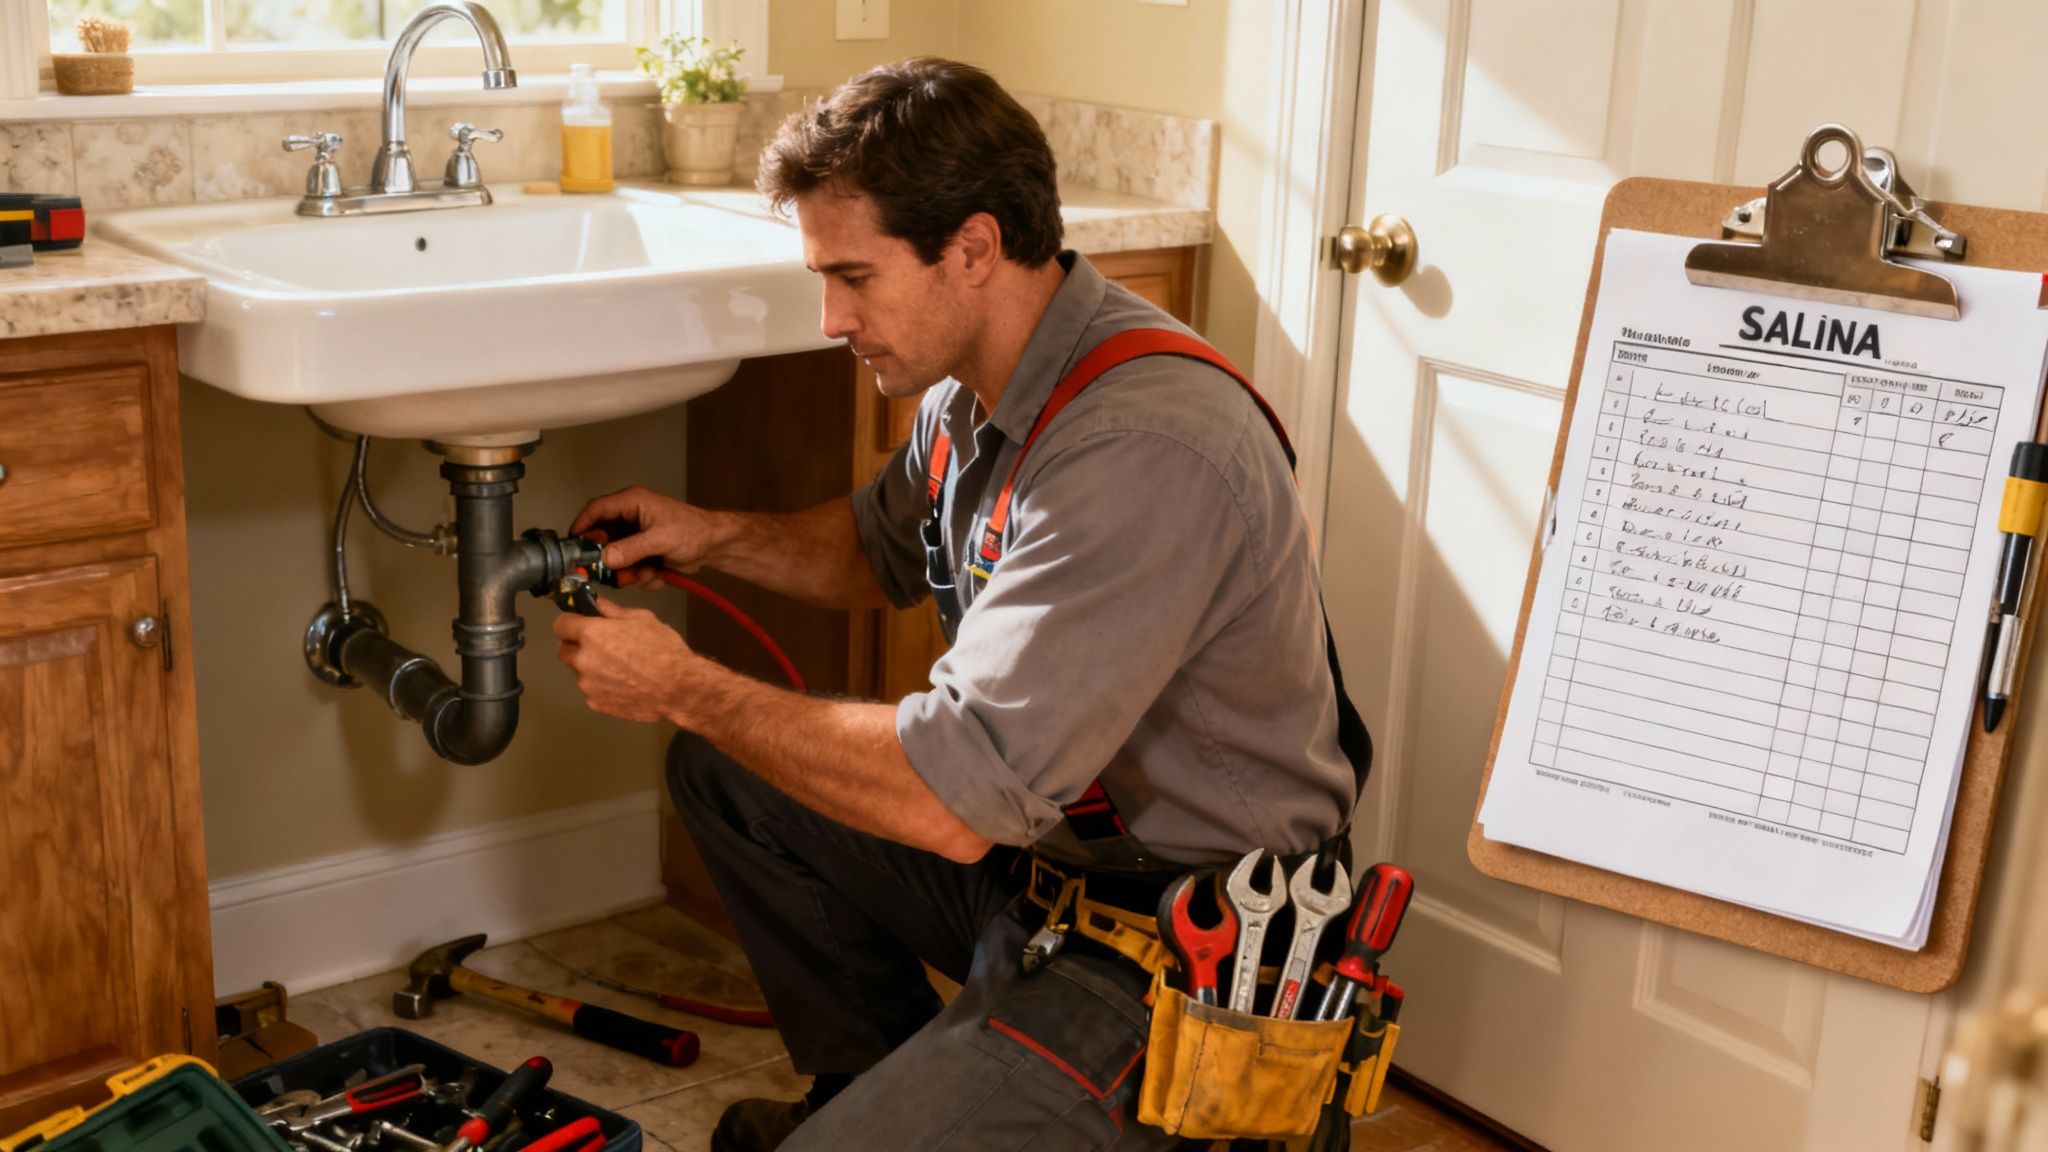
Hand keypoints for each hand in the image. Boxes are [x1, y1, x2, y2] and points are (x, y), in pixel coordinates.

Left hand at [553, 598, 697, 723]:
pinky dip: (600, 686)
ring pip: (578, 672)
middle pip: (564, 650)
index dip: (570, 623)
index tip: (580, 624)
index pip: (560, 624)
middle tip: (600, 647)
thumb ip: (614, 612)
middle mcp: (583, 659)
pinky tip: (623, 684)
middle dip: (577, 646)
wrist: (679, 688)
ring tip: (618, 668)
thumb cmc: (664, 650)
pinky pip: (591, 690)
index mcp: (591, 633)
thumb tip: (597, 604)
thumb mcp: (643, 619)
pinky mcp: (595, 703)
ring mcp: (587, 684)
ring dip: (590, 668)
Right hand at [570, 486, 723, 588]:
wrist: (714, 545)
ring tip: (647, 572)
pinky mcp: (642, 551)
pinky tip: (657, 574)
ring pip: (615, 557)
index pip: (596, 509)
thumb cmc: (693, 531)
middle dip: (609, 559)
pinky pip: (630, 567)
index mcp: (632, 503)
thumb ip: (631, 549)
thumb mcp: (660, 539)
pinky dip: (641, 575)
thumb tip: (606, 558)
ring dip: (629, 571)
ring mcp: (635, 536)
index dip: (582, 526)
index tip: (574, 545)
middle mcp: (630, 517)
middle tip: (614, 571)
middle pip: (602, 538)